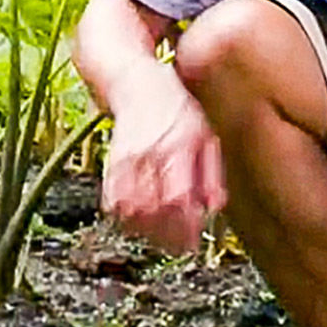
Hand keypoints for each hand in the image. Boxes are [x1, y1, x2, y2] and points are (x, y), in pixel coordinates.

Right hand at [99, 74, 227, 254]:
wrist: (133, 80)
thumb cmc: (174, 105)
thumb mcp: (204, 132)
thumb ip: (211, 171)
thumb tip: (215, 206)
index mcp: (179, 145)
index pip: (179, 197)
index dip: (184, 226)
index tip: (193, 242)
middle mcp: (151, 153)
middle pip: (154, 209)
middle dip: (166, 235)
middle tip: (179, 246)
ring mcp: (128, 158)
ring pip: (131, 209)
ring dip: (145, 229)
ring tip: (160, 236)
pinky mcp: (111, 162)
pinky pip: (112, 199)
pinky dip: (123, 216)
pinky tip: (137, 220)